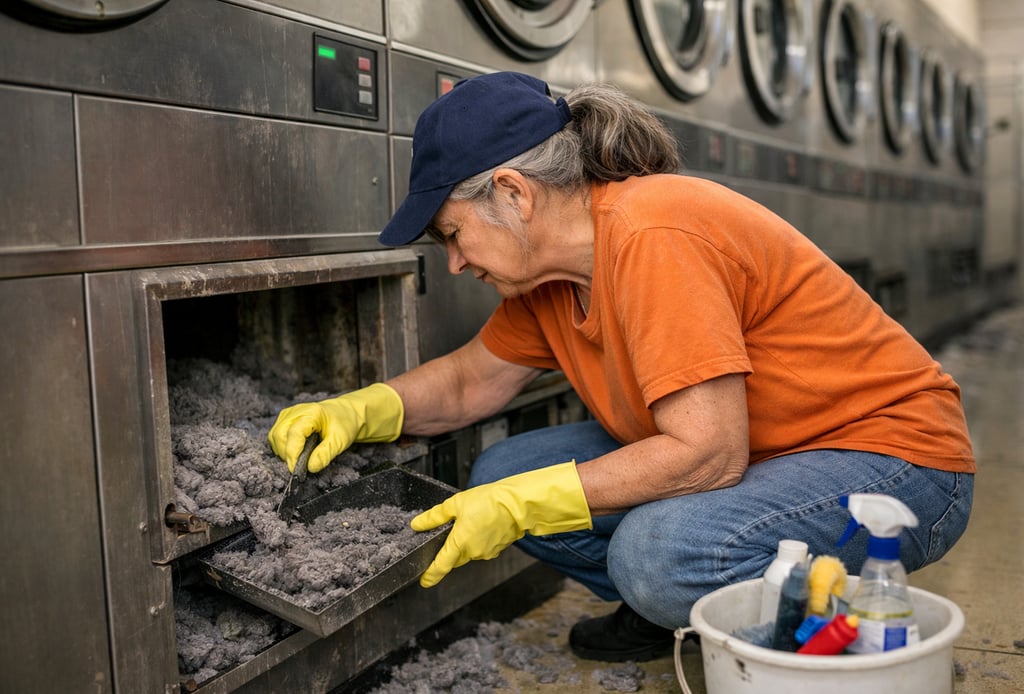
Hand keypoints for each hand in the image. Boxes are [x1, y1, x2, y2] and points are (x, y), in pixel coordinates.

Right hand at [267, 383, 403, 472]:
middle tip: (299, 466)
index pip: (294, 433)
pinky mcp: (285, 419)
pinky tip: (296, 452)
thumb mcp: (340, 441)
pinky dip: (283, 447)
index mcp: (312, 413)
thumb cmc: (344, 424)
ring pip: (275, 436)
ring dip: (283, 451)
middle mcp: (296, 411)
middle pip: (279, 435)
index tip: (295, 470)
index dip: (292, 453)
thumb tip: (310, 468)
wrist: (346, 413)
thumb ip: (325, 454)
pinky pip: (276, 435)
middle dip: (286, 454)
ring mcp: (289, 414)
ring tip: (299, 459)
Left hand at [411, 461, 591, 586]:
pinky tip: (484, 523)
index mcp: (459, 543)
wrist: (519, 505)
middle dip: (450, 549)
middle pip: (455, 557)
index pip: (441, 565)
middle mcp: (473, 552)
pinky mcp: (497, 549)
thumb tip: (418, 524)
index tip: (425, 581)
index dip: (431, 575)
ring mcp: (486, 552)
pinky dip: (479, 539)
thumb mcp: (456, 504)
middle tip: (452, 530)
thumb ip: (435, 516)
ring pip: (469, 551)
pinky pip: (482, 548)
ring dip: (466, 541)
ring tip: (473, 520)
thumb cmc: (490, 502)